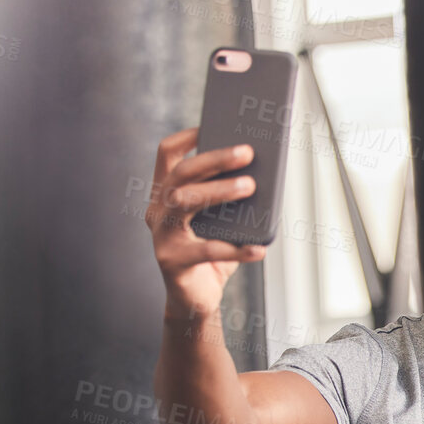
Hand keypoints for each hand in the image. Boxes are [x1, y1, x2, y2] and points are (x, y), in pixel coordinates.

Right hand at [145, 127, 266, 320]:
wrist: (196, 299)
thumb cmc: (212, 254)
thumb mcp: (222, 222)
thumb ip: (232, 200)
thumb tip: (266, 172)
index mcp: (165, 194)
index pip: (167, 154)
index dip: (188, 137)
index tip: (214, 123)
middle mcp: (157, 210)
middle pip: (181, 174)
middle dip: (214, 159)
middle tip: (247, 151)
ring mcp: (161, 235)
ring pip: (184, 202)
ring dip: (219, 192)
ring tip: (250, 187)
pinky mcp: (172, 262)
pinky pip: (206, 251)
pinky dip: (236, 249)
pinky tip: (260, 249)